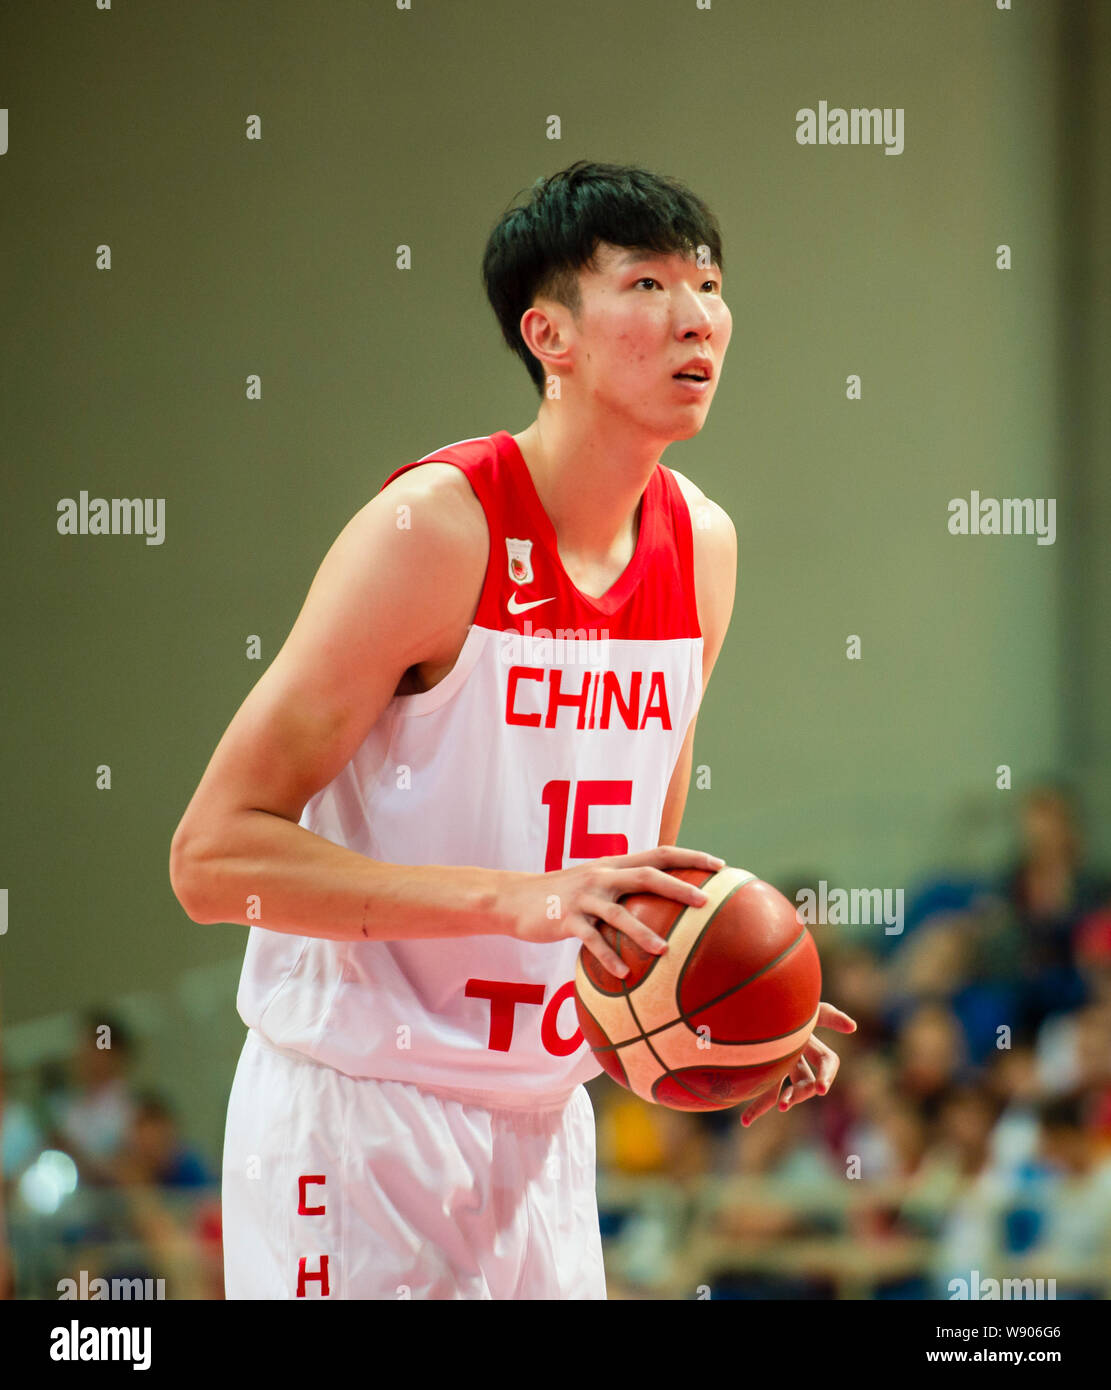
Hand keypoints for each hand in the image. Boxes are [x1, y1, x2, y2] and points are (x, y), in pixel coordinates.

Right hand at [503, 846, 726, 976]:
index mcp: (614, 864)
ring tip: (665, 951)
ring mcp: (584, 896)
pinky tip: (624, 974)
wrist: (516, 899)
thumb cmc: (564, 896)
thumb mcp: (596, 883)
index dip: (690, 856)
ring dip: (643, 932)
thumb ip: (625, 888)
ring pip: (620, 912)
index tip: (720, 866)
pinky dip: (607, 957)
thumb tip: (664, 903)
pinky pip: (591, 940)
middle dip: (678, 886)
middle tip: (705, 902)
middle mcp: (602, 874)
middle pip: (647, 875)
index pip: (659, 853)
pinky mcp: (566, 919)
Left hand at [740, 1001, 856, 1127]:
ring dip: (784, 1100)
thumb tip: (853, 1027)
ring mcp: (777, 1060)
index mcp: (808, 1038)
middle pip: (807, 1080)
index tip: (821, 1089)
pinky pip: (762, 1091)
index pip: (828, 1061)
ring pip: (785, 1090)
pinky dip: (756, 1107)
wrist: (746, 997)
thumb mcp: (804, 1005)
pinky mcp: (759, 1068)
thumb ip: (828, 1015)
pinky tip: (746, 1121)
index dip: (828, 1074)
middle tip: (787, 1102)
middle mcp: (795, 1052)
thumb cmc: (779, 996)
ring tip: (778, 1108)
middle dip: (802, 1092)